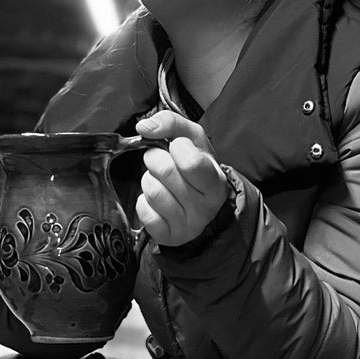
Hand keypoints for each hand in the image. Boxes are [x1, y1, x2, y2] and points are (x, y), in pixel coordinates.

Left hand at [134, 110, 227, 246]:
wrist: (202, 204)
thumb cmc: (196, 167)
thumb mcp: (192, 139)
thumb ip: (171, 122)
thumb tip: (144, 127)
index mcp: (216, 181)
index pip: (190, 162)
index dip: (176, 148)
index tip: (178, 150)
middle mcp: (205, 207)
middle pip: (165, 172)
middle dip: (156, 160)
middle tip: (163, 164)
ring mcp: (187, 224)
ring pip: (151, 191)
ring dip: (149, 180)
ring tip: (161, 183)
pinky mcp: (168, 236)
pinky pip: (143, 211)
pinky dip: (144, 202)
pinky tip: (157, 202)